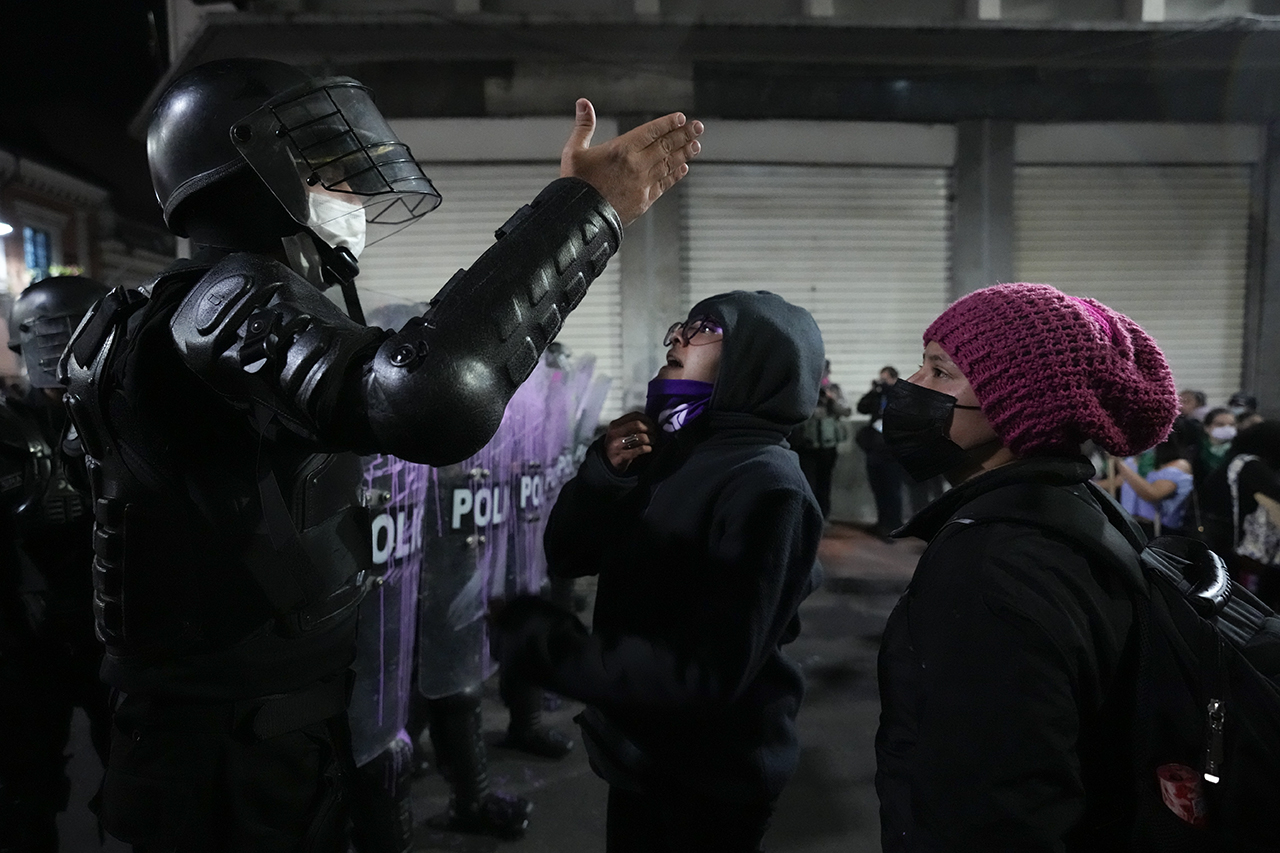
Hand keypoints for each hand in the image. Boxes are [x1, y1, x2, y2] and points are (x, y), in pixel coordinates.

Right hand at [560, 99, 702, 225]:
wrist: (579, 218)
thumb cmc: (575, 184)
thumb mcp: (574, 150)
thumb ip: (584, 126)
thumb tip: (583, 103)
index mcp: (621, 149)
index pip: (651, 131)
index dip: (668, 123)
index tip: (680, 118)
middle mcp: (636, 165)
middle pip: (666, 146)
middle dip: (684, 135)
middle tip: (698, 127)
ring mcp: (642, 184)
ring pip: (669, 164)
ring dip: (684, 153)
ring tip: (696, 145)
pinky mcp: (644, 200)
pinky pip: (664, 184)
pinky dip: (675, 175)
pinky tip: (683, 169)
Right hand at [604, 411, 655, 472]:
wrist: (607, 462)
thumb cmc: (617, 445)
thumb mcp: (619, 432)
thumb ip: (630, 425)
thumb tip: (649, 422)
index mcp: (615, 424)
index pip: (635, 415)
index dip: (647, 419)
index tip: (652, 424)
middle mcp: (615, 433)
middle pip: (638, 424)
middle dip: (650, 428)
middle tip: (654, 433)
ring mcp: (618, 445)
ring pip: (641, 437)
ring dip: (651, 439)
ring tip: (652, 441)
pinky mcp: (622, 456)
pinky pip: (640, 449)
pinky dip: (648, 448)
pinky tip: (648, 449)